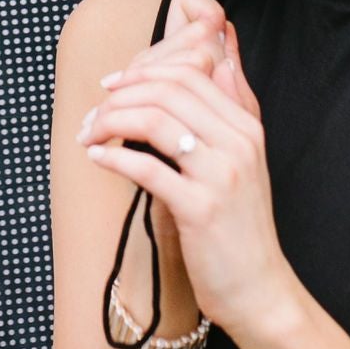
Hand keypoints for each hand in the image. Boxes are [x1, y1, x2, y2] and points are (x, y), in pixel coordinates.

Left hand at [77, 0, 300, 344]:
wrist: (260, 290)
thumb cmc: (242, 227)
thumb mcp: (248, 160)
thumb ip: (237, 106)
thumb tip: (224, 58)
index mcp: (247, 127)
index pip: (189, 74)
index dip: (142, 73)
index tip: (111, 86)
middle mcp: (238, 144)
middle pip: (169, 91)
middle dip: (121, 94)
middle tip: (92, 113)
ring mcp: (221, 176)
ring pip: (156, 121)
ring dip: (111, 122)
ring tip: (89, 135)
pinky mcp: (200, 209)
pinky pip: (148, 168)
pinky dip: (115, 157)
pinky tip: (97, 158)